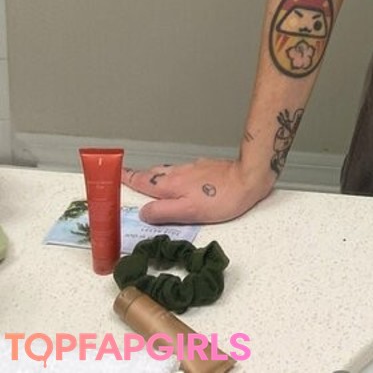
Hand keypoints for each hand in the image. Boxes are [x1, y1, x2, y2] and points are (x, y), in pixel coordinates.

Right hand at [122, 157, 272, 225]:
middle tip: (125, 179)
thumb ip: (163, 212)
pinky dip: (172, 178)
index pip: (143, 181)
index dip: (127, 179)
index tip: (113, 175)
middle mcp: (179, 173)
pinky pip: (181, 173)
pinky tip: (178, 184)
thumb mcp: (188, 212)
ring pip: (167, 173)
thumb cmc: (221, 198)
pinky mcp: (206, 169)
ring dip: (154, 177)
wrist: (249, 177)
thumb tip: (142, 212)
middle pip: (153, 175)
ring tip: (147, 183)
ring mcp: (193, 169)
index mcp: (171, 184)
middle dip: (138, 177)